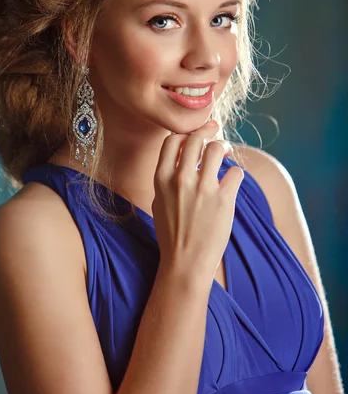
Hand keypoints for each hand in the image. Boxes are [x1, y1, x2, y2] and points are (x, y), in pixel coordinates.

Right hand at [152, 121, 243, 285]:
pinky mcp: (223, 199)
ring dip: (223, 148)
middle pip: (195, 139)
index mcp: (161, 179)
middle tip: (215, 131)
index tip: (194, 134)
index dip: (185, 134)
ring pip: (216, 149)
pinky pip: (235, 172)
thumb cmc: (171, 234)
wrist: (185, 263)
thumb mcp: (159, 202)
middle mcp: (180, 179)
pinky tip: (232, 182)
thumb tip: (181, 158)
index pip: (172, 140)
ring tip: (226, 153)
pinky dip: (235, 174)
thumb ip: (167, 178)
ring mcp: (203, 188)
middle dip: (207, 130)